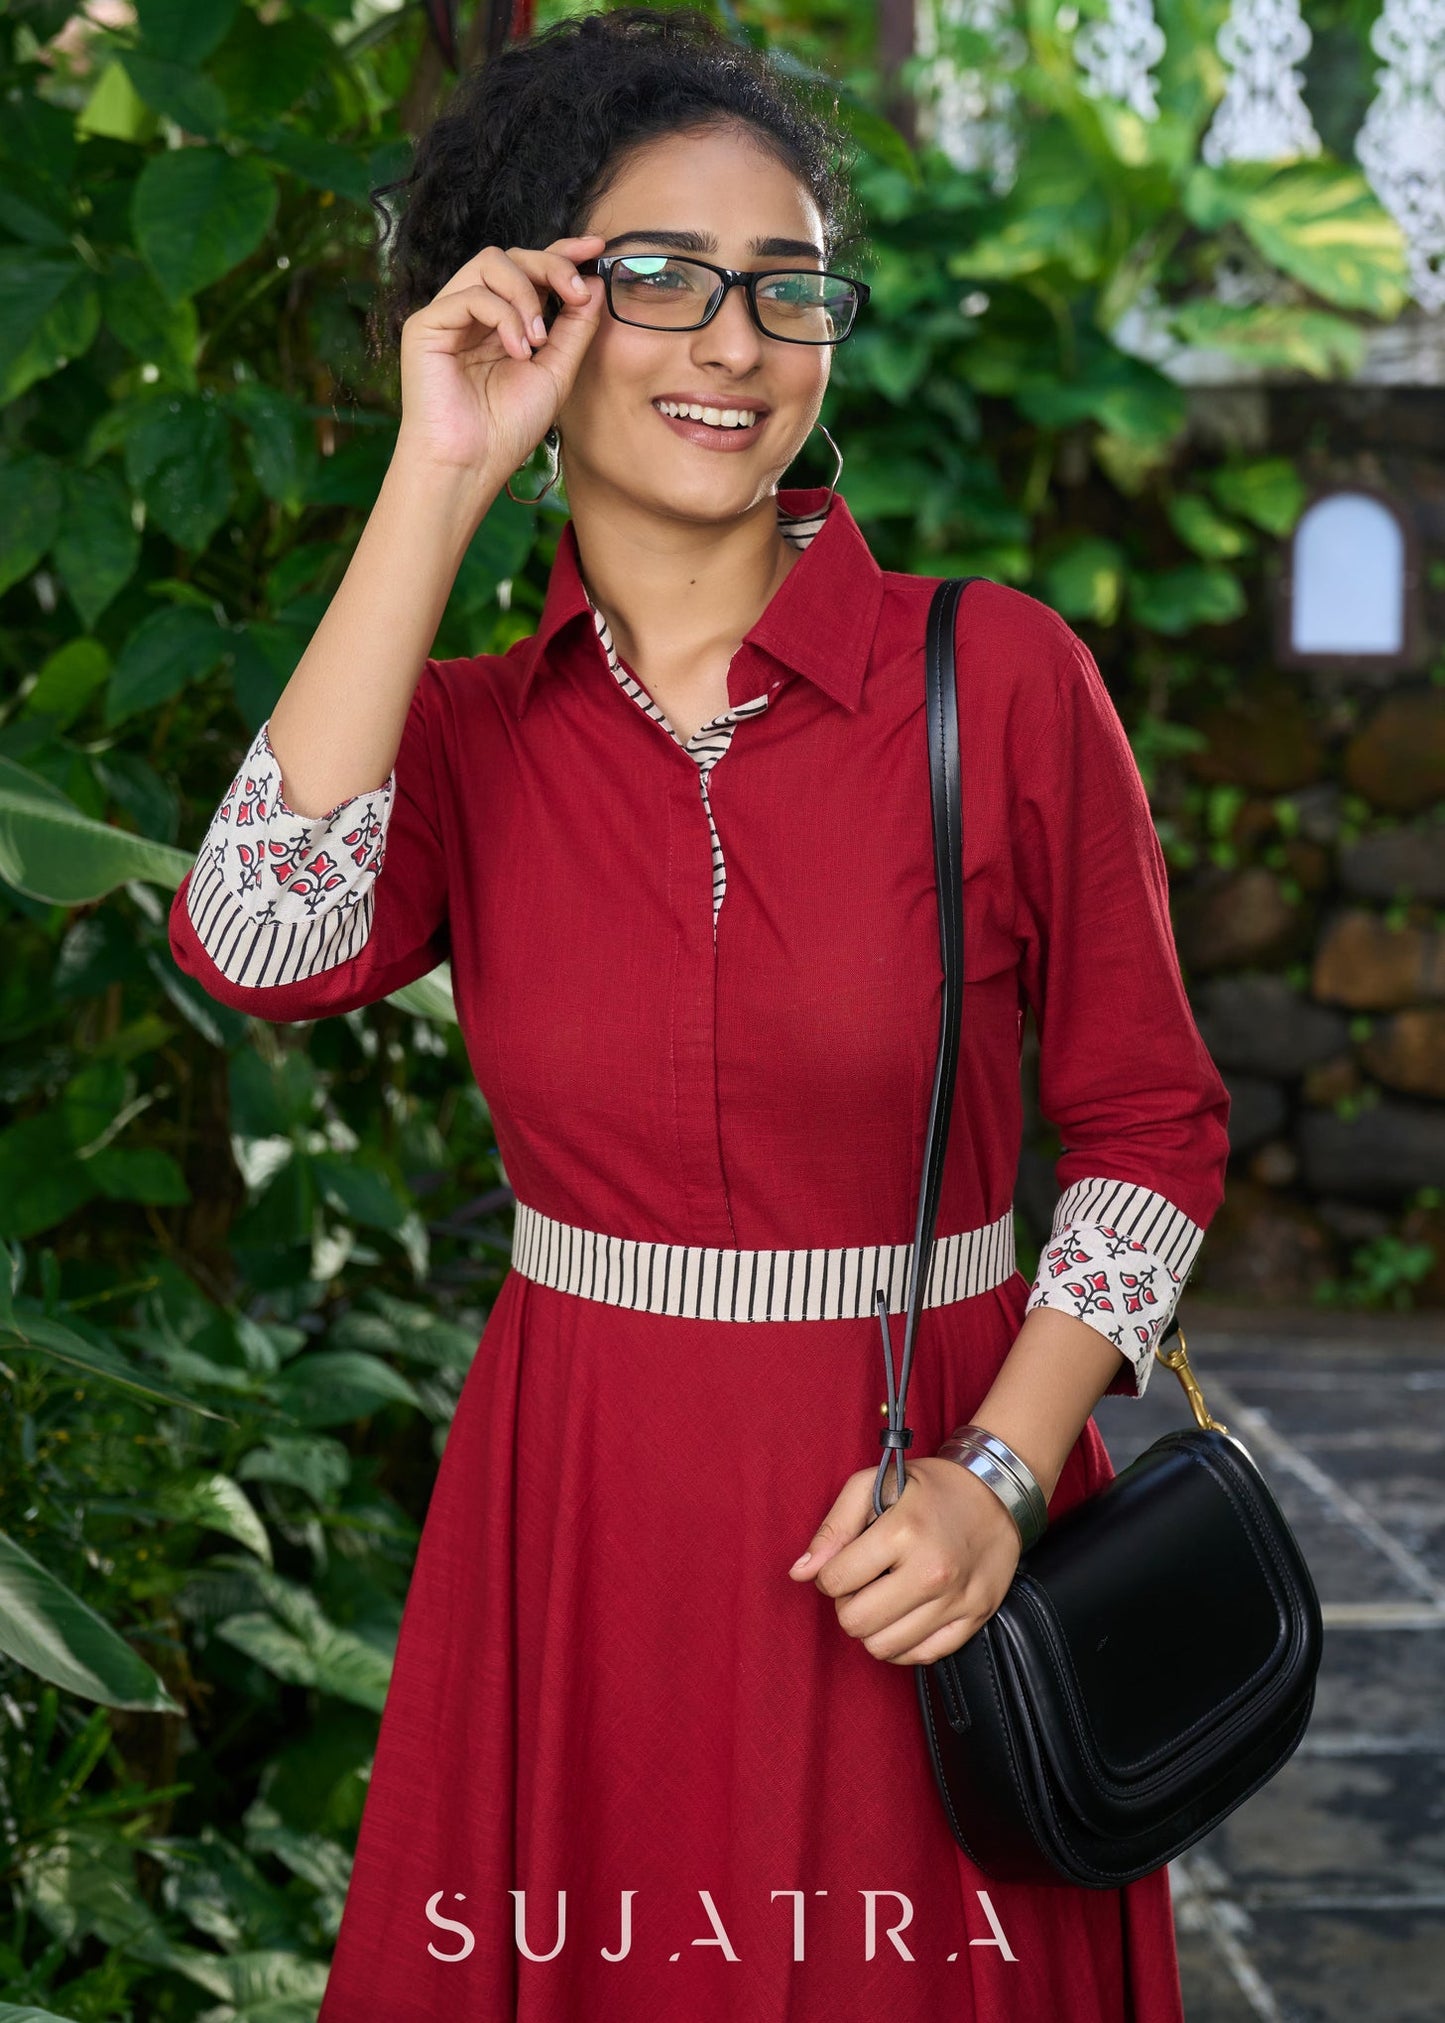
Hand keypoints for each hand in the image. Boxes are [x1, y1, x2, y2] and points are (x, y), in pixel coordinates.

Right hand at [395, 233, 607, 481]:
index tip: (596, 247)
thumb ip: (575, 329)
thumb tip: (595, 283)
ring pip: (490, 262)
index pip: (530, 270)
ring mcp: (449, 315)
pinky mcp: (426, 325)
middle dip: (551, 266)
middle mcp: (474, 311)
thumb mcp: (557, 373)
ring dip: (526, 294)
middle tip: (576, 294)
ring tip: (539, 340)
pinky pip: (471, 294)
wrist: (471, 465)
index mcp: (503, 321)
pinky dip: (503, 317)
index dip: (562, 253)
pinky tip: (518, 352)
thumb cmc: (508, 428)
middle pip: (512, 255)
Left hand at [786, 1456, 1022, 1665]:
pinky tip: (906, 1615)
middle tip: (864, 1582)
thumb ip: (833, 1527)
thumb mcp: (873, 1484)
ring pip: (883, 1648)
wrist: (997, 1493)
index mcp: (902, 1533)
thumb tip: (801, 1572)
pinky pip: (920, 1657)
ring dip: (874, 1626)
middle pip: (855, 1623)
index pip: (834, 1582)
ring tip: (886, 1597)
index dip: (829, 1574)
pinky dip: (903, 1643)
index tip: (845, 1562)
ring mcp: (956, 1600)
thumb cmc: (928, 1489)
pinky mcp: (974, 1619)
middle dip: (848, 1604)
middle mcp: (931, 1571)